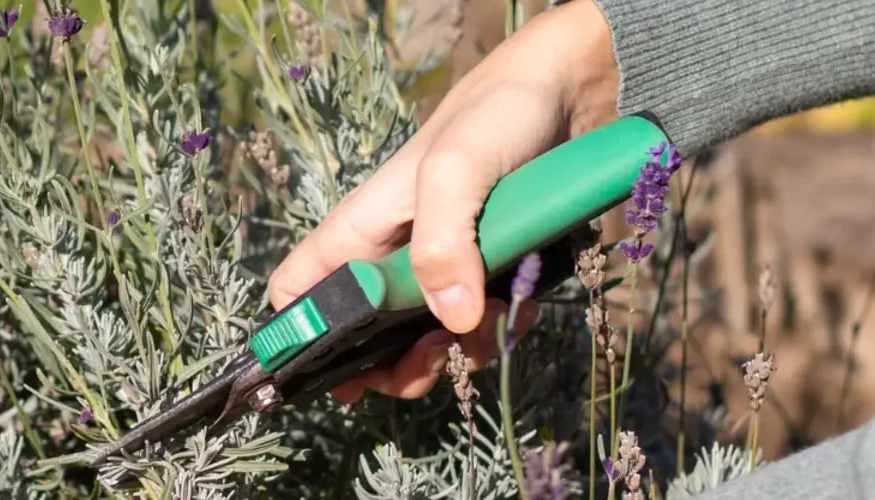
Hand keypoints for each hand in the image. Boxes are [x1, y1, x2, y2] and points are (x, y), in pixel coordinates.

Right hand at [264, 0, 620, 402]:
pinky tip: (523, 307)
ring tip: (491, 327)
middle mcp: (395, 255)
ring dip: (458, 352)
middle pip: (365, 338)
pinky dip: (502, 329)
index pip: (299, 291)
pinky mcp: (492, 272)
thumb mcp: (456, 171)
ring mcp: (445, 266)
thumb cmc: (496, 117)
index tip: (336, 376)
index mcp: (361, 231)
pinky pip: (486, 322)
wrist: (575, 90)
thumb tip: (451, 323)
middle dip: (393, 365)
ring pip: (428, 339)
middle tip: (430, 363)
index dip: (301, 338)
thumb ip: (442, 247)